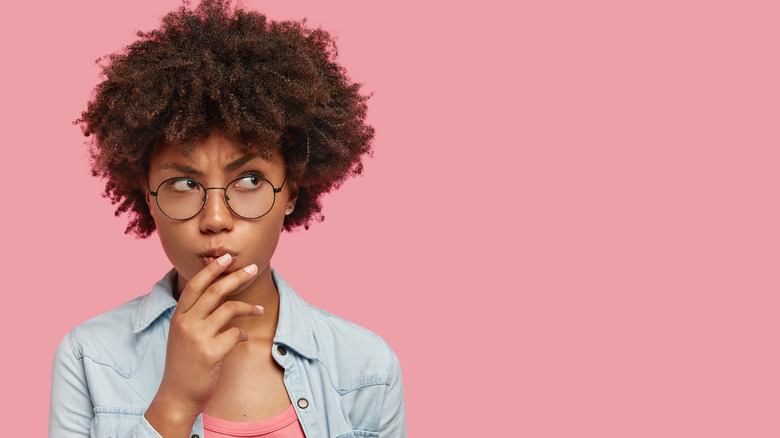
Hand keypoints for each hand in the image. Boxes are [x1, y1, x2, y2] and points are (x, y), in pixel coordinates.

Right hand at [144, 254, 261, 434]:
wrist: (177, 396)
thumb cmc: (184, 364)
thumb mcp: (182, 335)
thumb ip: (195, 315)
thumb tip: (220, 294)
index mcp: (178, 317)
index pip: (195, 285)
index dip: (212, 269)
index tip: (227, 257)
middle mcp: (186, 323)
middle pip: (214, 291)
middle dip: (235, 277)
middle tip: (252, 268)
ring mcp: (198, 338)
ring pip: (229, 309)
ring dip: (249, 307)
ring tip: (260, 309)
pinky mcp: (211, 353)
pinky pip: (236, 333)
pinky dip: (244, 333)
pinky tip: (244, 337)